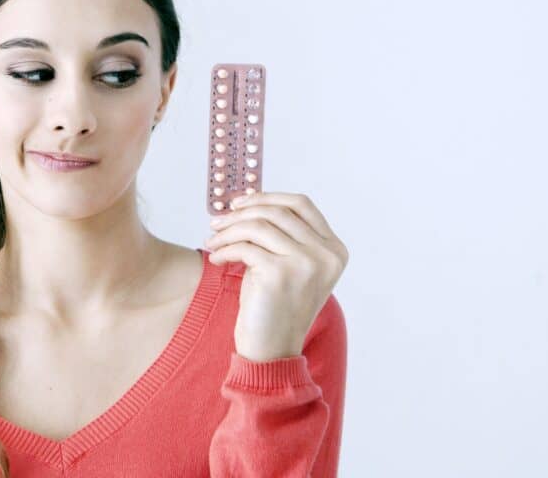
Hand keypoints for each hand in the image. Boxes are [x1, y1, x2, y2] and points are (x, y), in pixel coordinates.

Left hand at [205, 191, 348, 361]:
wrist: (271, 351)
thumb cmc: (274, 307)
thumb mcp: (288, 265)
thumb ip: (282, 234)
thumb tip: (249, 200)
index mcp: (334, 249)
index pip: (301, 204)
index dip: (267, 197)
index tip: (240, 203)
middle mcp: (326, 254)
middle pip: (276, 212)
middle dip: (240, 214)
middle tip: (217, 223)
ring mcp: (306, 263)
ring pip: (257, 226)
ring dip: (228, 231)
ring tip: (213, 242)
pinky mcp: (280, 273)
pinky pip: (244, 247)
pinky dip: (224, 250)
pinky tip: (216, 259)